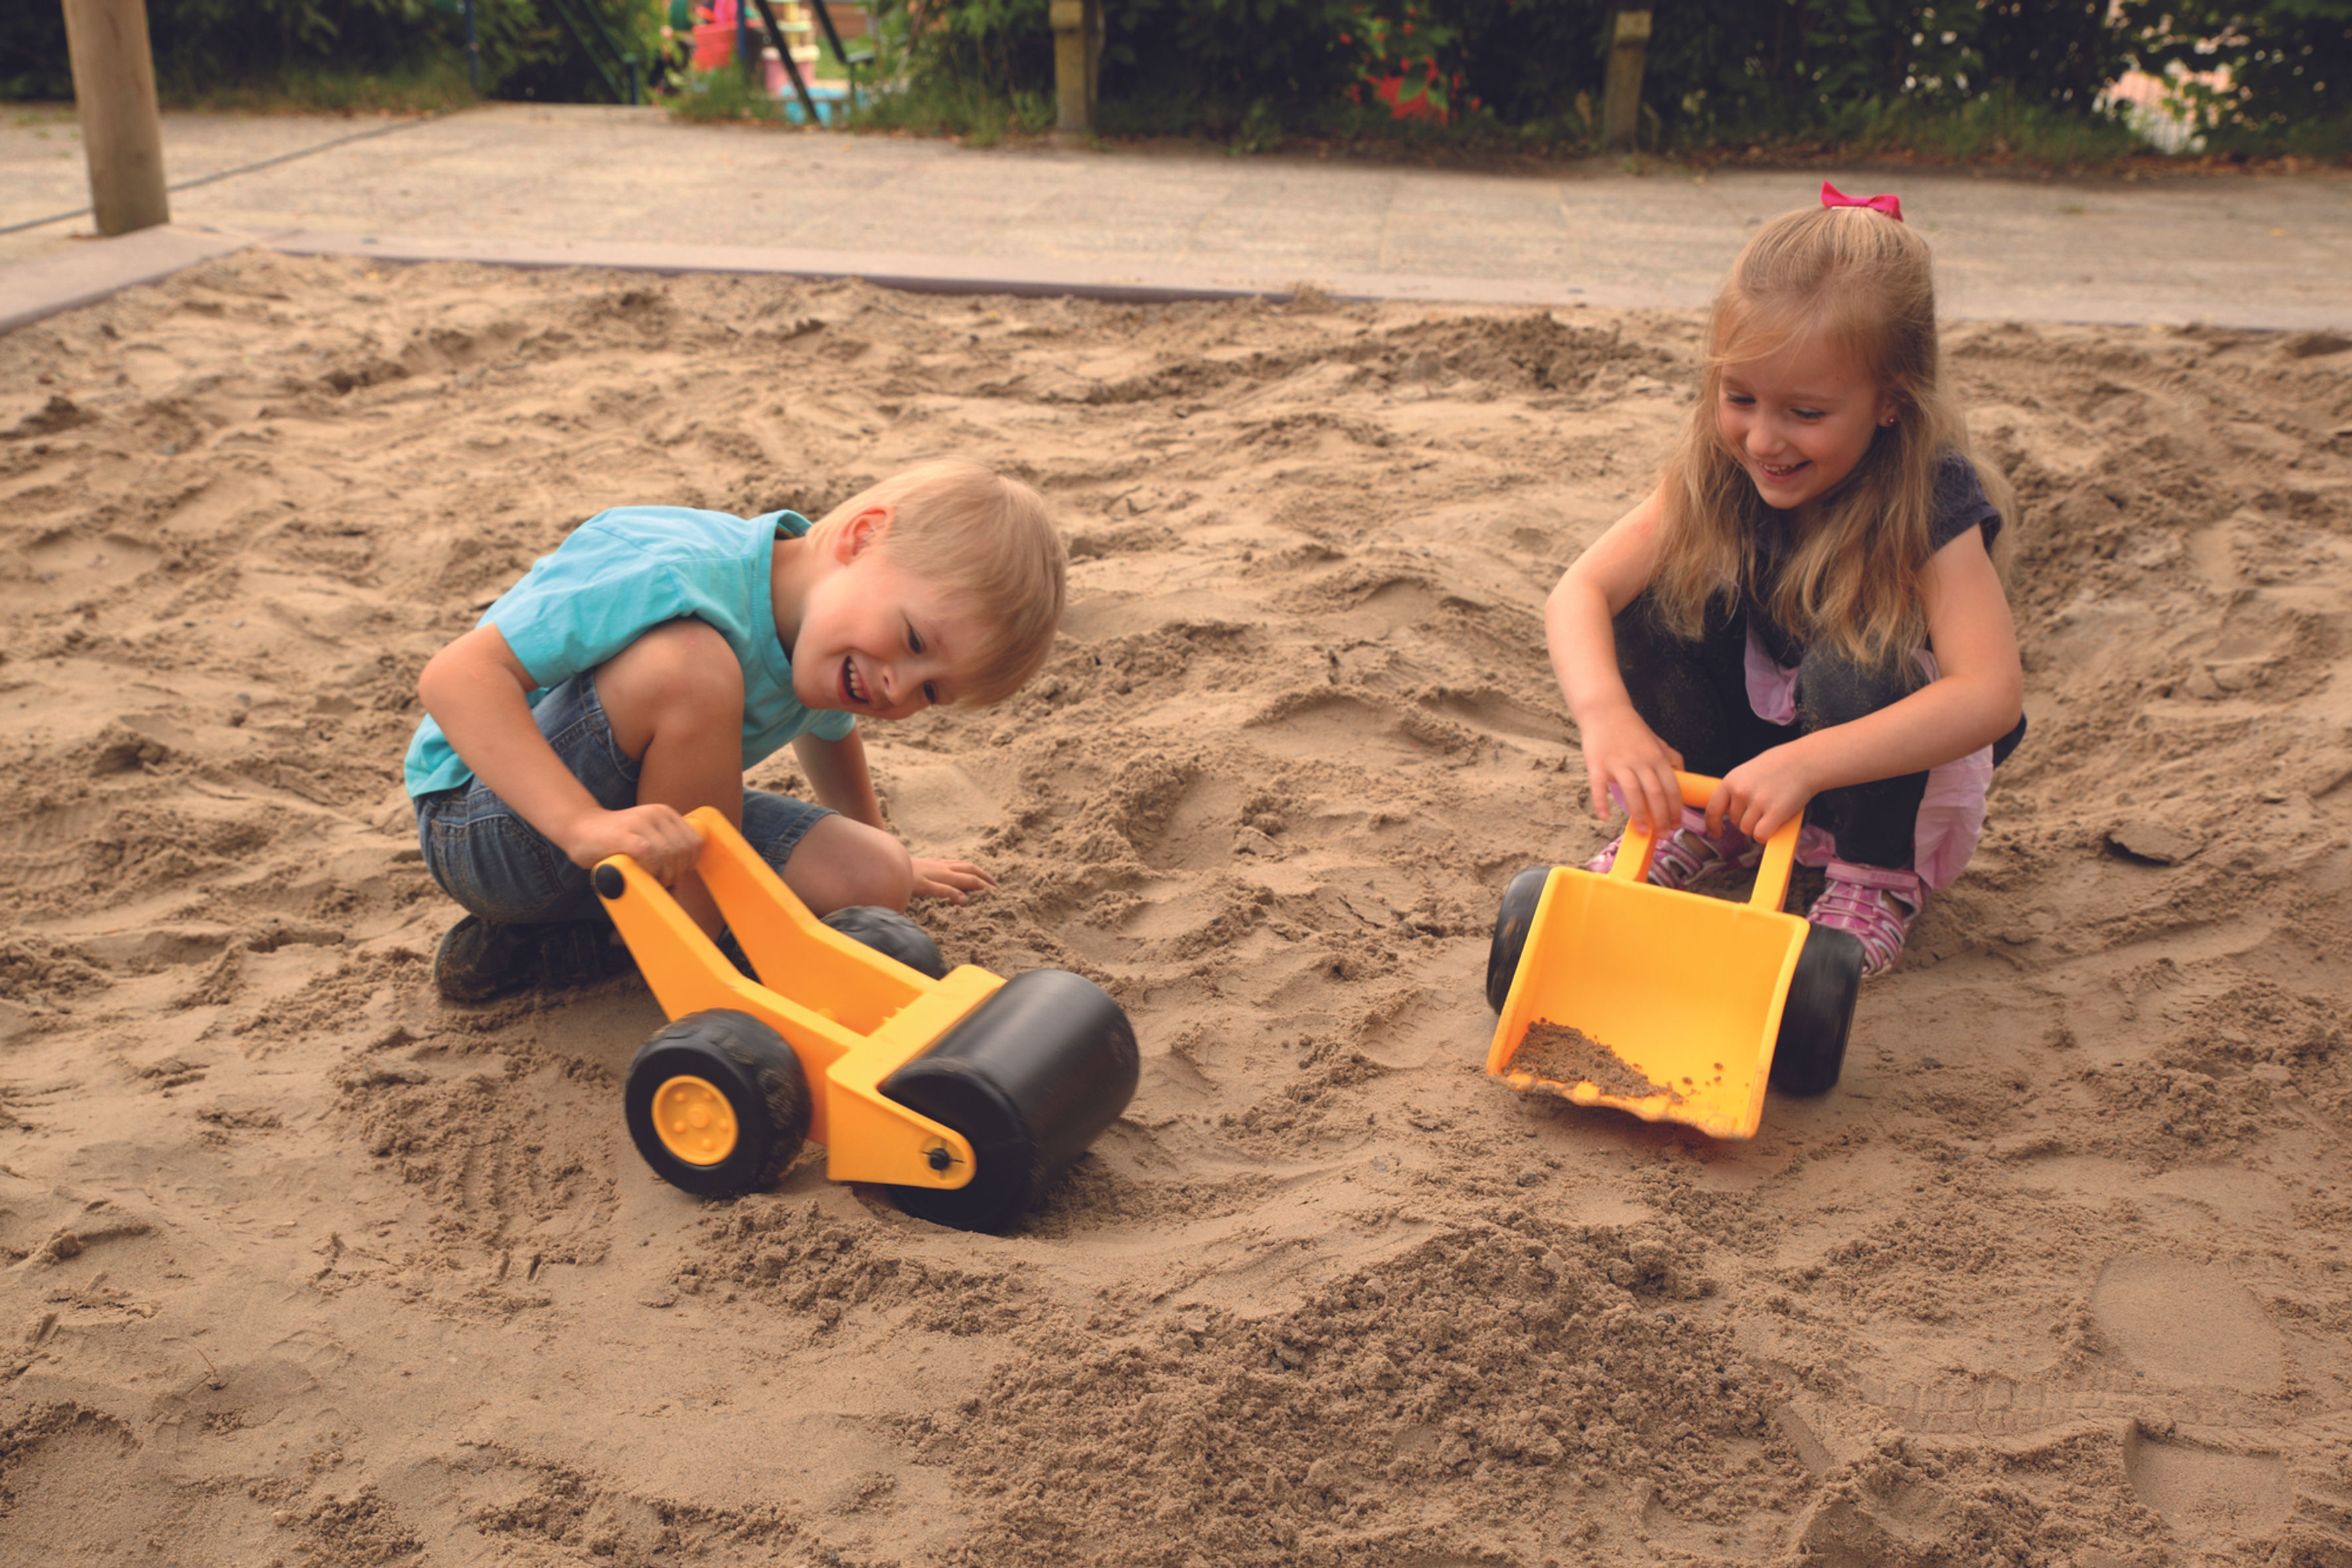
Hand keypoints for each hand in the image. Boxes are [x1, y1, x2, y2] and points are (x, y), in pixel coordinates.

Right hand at [563, 804, 702, 886]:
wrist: (579, 829)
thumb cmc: (615, 841)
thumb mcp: (647, 837)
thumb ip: (666, 850)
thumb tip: (682, 881)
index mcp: (665, 813)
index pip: (694, 842)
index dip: (689, 864)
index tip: (675, 874)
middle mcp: (655, 814)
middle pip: (683, 851)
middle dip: (677, 872)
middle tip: (662, 882)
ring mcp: (639, 822)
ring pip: (669, 854)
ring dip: (664, 875)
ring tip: (652, 881)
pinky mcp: (624, 835)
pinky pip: (649, 854)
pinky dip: (651, 870)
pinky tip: (643, 875)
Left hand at [910, 855, 995, 904]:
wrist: (888, 865)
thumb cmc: (905, 880)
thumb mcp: (925, 889)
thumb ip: (945, 893)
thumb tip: (965, 899)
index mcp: (945, 875)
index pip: (970, 880)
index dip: (984, 886)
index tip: (996, 893)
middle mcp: (943, 867)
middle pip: (969, 868)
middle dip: (983, 876)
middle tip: (995, 884)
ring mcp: (936, 863)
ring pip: (960, 864)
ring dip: (973, 869)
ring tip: (981, 875)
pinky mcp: (929, 862)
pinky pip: (950, 862)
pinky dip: (959, 866)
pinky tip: (955, 868)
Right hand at [1577, 703, 1684, 834]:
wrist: (1604, 711)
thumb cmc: (1631, 728)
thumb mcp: (1656, 741)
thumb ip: (1671, 758)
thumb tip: (1683, 775)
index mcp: (1656, 757)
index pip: (1671, 788)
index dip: (1675, 810)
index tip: (1675, 825)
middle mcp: (1640, 761)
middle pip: (1655, 794)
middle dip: (1661, 818)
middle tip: (1662, 835)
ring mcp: (1618, 763)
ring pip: (1632, 794)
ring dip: (1639, 816)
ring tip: (1643, 831)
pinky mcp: (1597, 765)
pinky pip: (1600, 787)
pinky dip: (1602, 804)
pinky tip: (1605, 817)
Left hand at [1705, 744, 1818, 842]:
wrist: (1806, 761)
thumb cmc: (1780, 765)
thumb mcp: (1748, 771)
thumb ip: (1736, 789)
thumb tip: (1727, 811)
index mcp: (1731, 780)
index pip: (1713, 809)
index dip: (1712, 825)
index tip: (1716, 833)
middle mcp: (1741, 791)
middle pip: (1735, 822)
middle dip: (1747, 820)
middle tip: (1764, 808)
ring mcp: (1757, 802)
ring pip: (1748, 830)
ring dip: (1758, 827)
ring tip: (1772, 811)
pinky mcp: (1775, 812)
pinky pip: (1761, 835)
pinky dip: (1766, 835)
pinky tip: (1775, 825)